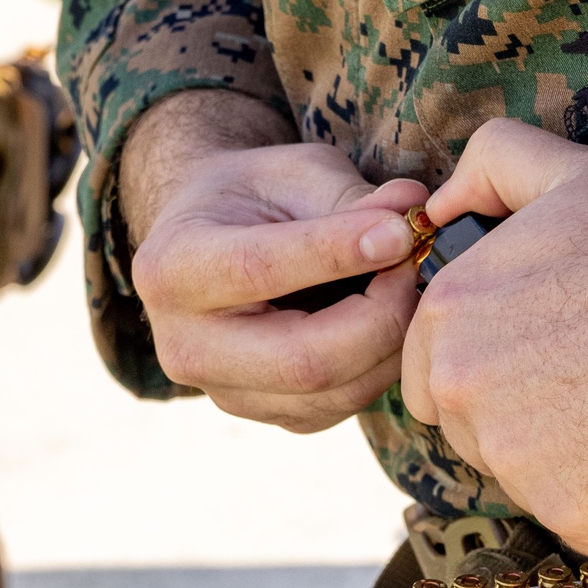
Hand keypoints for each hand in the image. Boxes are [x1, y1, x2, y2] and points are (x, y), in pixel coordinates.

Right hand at [123, 93, 426, 432]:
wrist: (213, 240)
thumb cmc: (257, 196)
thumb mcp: (294, 172)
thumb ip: (351, 196)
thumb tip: (415, 211)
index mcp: (173, 267)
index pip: (260, 269)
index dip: (339, 252)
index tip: (401, 231)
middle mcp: (185, 345)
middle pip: (303, 360)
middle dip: (381, 316)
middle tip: (415, 267)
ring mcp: (224, 392)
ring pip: (331, 393)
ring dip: (390, 343)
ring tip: (408, 288)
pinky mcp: (265, 415)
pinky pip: (340, 407)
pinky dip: (381, 366)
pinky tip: (388, 321)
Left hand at [401, 119, 587, 560]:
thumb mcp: (568, 173)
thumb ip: (489, 165)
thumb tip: (436, 206)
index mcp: (447, 320)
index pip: (433, 374)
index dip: (490, 367)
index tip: (546, 357)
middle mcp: (464, 397)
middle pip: (475, 433)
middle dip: (524, 416)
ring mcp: (517, 467)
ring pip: (530, 479)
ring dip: (572, 459)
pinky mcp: (577, 518)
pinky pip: (586, 519)